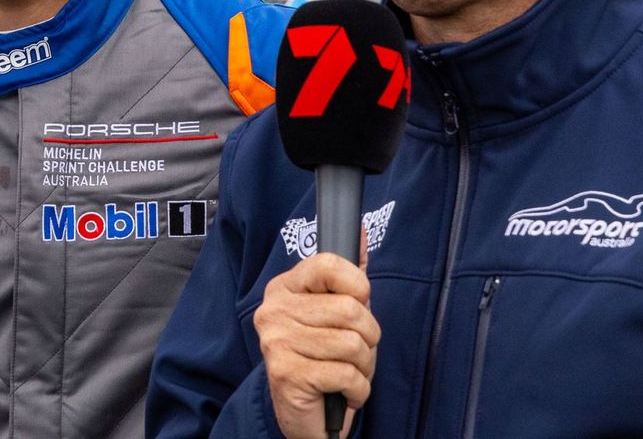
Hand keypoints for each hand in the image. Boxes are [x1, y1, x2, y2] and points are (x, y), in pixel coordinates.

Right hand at [253, 252, 380, 438]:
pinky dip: (358, 390)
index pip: (329, 265)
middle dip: (368, 337)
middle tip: (354, 352)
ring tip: (348, 372)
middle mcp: (274, 310)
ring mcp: (277, 342)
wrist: (301, 413)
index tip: (358, 304)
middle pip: (350, 309)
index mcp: (284, 288)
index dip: (357, 286)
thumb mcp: (336, 312)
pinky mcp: (287, 374)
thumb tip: (360, 230)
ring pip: (353, 344)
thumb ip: (348, 275)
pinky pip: (348, 374)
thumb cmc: (323, 358)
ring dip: (364, 367)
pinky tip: (344, 392)